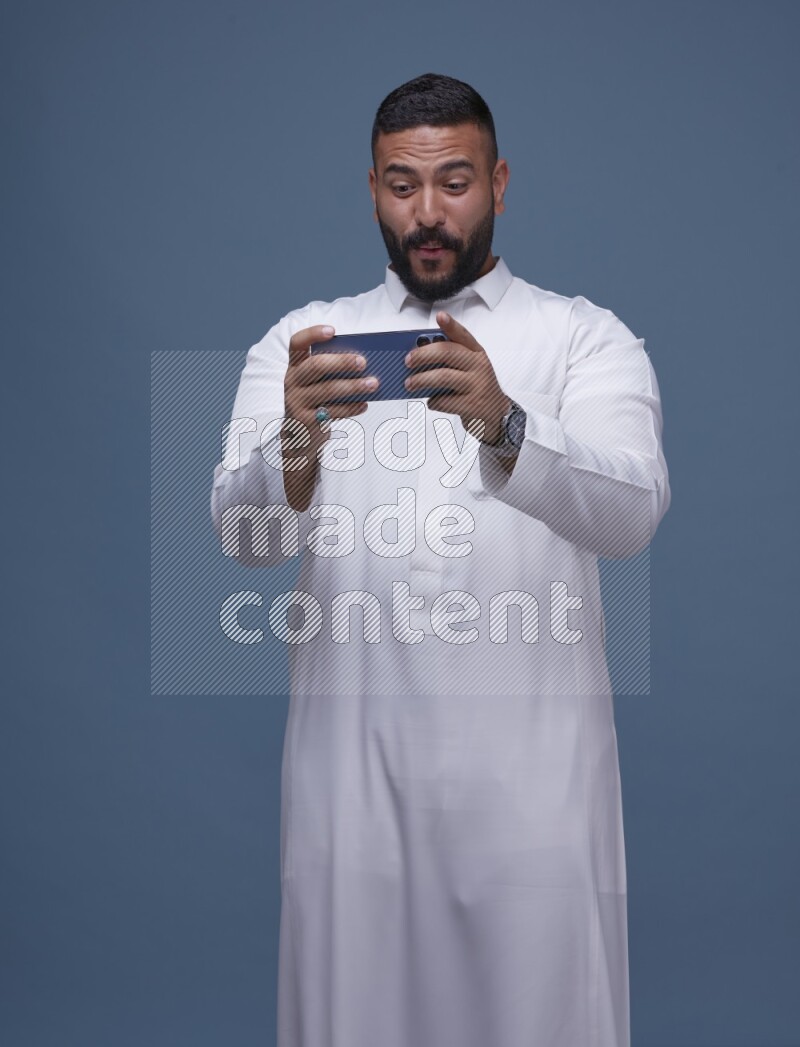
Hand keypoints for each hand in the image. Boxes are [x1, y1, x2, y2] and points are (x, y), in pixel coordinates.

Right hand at [284, 324, 378, 444]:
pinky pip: (333, 412)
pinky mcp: (307, 421)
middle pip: (316, 366)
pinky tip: (365, 404)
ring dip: (353, 386)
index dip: (312, 334)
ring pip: (328, 390)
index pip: (296, 344)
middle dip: (341, 362)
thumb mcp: (313, 384)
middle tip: (363, 361)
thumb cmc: (313, 402)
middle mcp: (291, 382)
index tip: (332, 330)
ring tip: (373, 383)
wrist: (298, 437)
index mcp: (294, 367)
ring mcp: (297, 402)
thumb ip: (328, 371)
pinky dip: (352, 407)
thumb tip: (361, 360)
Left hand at [403, 312, 509, 443]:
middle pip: (447, 353)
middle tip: (407, 361)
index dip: (451, 325)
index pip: (463, 335)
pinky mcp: (472, 405)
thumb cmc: (475, 386)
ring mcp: (477, 385)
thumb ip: (450, 359)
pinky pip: (444, 400)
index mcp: (476, 352)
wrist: (496, 413)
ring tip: (409, 383)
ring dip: (421, 379)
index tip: (440, 316)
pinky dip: (433, 401)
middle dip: (423, 355)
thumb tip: (418, 355)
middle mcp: (479, 365)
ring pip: (443, 377)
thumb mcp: (468, 367)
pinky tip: (432, 401)